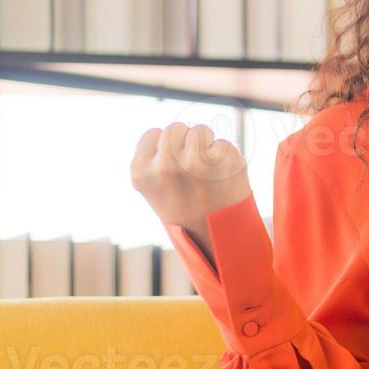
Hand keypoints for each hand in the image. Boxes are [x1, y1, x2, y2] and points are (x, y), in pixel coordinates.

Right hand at [131, 123, 251, 248]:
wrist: (219, 240)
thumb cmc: (187, 212)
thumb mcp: (156, 190)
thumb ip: (155, 161)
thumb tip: (166, 132)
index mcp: (142, 172)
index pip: (154, 134)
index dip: (167, 149)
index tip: (174, 170)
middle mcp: (166, 165)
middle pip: (176, 128)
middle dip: (186, 143)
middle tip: (194, 171)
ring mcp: (196, 161)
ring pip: (200, 130)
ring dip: (206, 146)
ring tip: (208, 175)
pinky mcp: (225, 160)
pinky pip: (223, 144)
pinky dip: (226, 158)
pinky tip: (224, 179)